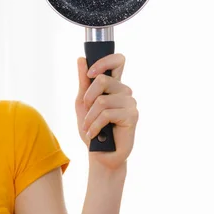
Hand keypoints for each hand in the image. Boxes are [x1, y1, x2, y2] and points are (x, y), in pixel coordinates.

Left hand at [75, 54, 138, 170]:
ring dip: (89, 117)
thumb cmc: (92, 128)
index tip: (90, 74)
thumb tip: (81, 59)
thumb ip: (83, 82)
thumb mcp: (83, 103)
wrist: (99, 153)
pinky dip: (94, 125)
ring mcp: (130, 103)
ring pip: (102, 100)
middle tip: (87, 110)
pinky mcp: (132, 116)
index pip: (118, 60)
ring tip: (88, 127)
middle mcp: (125, 91)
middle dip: (87, 97)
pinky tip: (93, 133)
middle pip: (103, 80)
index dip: (104, 62)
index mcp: (114, 85)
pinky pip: (106, 114)